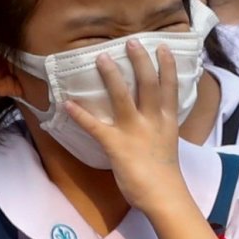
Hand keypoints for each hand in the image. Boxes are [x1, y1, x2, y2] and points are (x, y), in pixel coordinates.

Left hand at [66, 40, 188, 215]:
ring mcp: (134, 131)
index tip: (163, 47)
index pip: (170, 88)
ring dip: (111, 76)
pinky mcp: (117, 145)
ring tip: (101, 58)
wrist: (165, 197)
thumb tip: (150, 122)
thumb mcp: (167, 145)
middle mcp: (153, 121)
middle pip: (148, 84)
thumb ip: (158, 129)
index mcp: (167, 122)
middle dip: (140, 61)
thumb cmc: (165, 175)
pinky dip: (80, 115)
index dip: (167, 67)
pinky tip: (68, 104)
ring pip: (123, 96)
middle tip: (131, 41)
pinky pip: (95, 127)